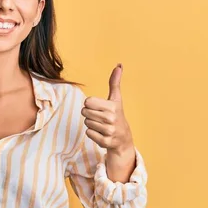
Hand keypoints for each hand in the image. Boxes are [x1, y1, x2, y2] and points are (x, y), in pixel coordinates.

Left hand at [81, 64, 134, 179]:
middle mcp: (111, 119)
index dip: (90, 104)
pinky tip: (101, 133)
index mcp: (113, 106)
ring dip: (91, 124)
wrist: (123, 139)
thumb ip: (115, 82)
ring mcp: (108, 131)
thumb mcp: (116, 98)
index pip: (87, 102)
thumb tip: (119, 65)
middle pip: (84, 112)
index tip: (99, 107)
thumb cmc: (116, 115)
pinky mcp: (105, 142)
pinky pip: (88, 134)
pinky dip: (92, 134)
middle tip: (100, 117)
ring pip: (86, 123)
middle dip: (90, 114)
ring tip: (101, 125)